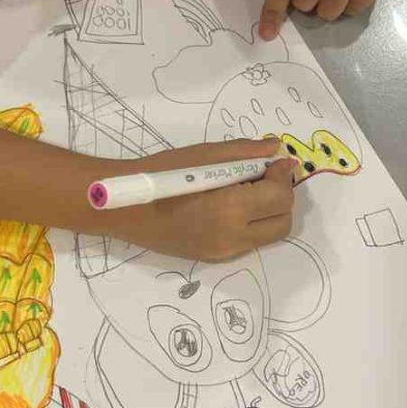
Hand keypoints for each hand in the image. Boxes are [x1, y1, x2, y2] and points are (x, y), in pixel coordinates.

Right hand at [102, 137, 294, 261]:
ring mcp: (223, 252)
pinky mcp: (214, 258)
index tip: (275, 161)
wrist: (123, 207)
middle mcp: (232, 237)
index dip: (283, 176)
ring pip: (268, 235)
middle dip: (282, 197)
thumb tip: (276, 149)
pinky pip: (248, 241)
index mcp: (230, 209)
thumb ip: (245, 152)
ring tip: (248, 188)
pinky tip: (232, 203)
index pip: (280, 197)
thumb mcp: (203, 155)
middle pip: (282, 222)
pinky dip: (252, 222)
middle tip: (265, 176)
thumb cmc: (160, 173)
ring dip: (269, 211)